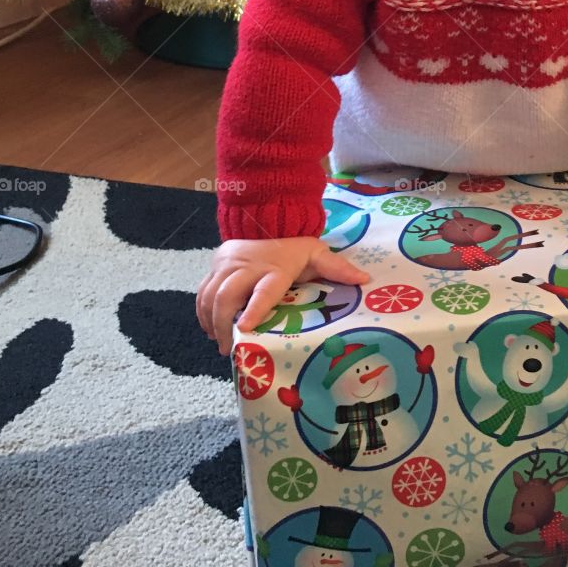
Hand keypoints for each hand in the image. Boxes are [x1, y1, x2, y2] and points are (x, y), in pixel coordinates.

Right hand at [196, 236, 369, 355]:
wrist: (269, 219)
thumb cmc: (295, 247)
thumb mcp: (317, 254)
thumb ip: (337, 268)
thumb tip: (364, 280)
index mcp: (275, 267)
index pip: (264, 290)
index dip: (254, 309)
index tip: (245, 327)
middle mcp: (247, 265)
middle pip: (228, 295)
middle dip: (224, 324)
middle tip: (229, 349)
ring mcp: (228, 264)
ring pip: (211, 294)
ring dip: (211, 322)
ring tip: (220, 344)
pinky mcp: (215, 265)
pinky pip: (202, 291)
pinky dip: (202, 312)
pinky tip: (209, 329)